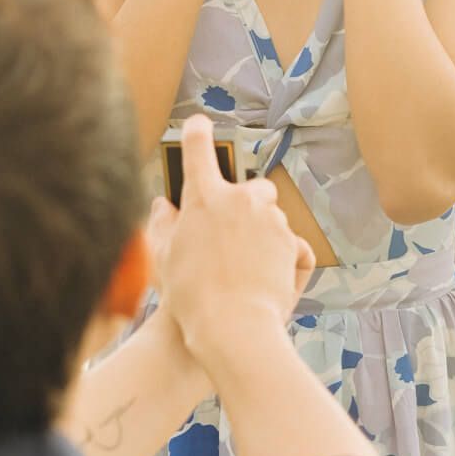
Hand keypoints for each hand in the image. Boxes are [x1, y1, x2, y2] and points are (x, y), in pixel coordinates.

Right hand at [151, 116, 315, 369]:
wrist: (233, 329)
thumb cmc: (190, 296)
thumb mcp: (162, 258)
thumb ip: (162, 224)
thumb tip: (163, 204)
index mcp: (203, 197)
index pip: (198, 149)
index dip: (196, 134)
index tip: (198, 125)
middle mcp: (240, 200)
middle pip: (250, 188)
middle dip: (245, 206)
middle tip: (228, 237)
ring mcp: (270, 220)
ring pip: (270, 218)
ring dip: (261, 236)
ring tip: (243, 274)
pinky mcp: (292, 243)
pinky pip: (289, 244)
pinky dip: (281, 259)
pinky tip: (265, 282)